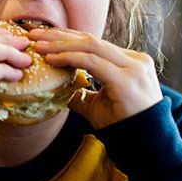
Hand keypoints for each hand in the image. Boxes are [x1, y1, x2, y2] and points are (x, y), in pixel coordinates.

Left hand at [30, 28, 162, 129]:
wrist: (146, 146)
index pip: (95, 43)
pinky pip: (92, 62)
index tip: (45, 37)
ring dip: (61, 45)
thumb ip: (84, 94)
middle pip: (91, 40)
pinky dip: (69, 58)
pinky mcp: (127, 79)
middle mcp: (135, 60)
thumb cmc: (123, 126)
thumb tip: (62, 91)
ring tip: (39, 45)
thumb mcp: (100, 105)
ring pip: (91, 47)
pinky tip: (52, 59)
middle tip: (35, 34)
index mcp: (131, 61)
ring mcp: (133, 67)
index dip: (68, 38)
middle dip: (60, 36)